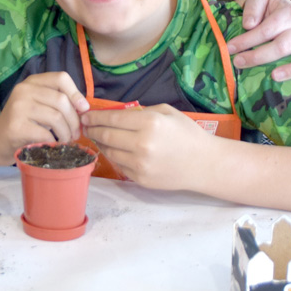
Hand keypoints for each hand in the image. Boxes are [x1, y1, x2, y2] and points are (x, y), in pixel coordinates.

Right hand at [0, 72, 88, 164]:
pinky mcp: (16, 126)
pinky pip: (46, 133)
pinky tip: (53, 145)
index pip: (61, 78)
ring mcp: (18, 107)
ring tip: (66, 140)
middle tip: (76, 134)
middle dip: (74, 120)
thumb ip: (57, 101)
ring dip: (66, 133)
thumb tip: (84, 108)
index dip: (76, 93)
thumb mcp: (39, 105)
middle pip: (61, 100)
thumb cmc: (24, 122)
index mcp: (32, 82)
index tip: (83, 109)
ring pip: (56, 117)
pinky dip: (55, 142)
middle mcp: (23, 90)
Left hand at [82, 104, 209, 189]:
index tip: (85, 115)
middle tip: (85, 126)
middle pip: (106, 136)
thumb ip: (139, 111)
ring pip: (109, 152)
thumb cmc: (186, 133)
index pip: (111, 118)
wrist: (205, 164)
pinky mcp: (141, 179)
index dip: (94, 117)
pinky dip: (112, 156)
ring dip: (99, 143)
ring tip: (97, 137)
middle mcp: (142, 144)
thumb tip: (114, 113)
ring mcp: (141, 164)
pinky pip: (119, 165)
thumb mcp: (165, 112)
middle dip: (92, 130)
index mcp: (149, 123)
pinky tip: (112, 149)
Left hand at [229, 0, 290, 80]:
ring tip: (273, 77)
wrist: (279, 11)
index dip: (248, 39)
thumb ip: (252, 7)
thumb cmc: (266, 8)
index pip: (267, 29)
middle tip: (238, 62)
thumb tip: (249, 25)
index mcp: (289, 12)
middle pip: (283, 45)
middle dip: (258, 56)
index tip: (230, 48)